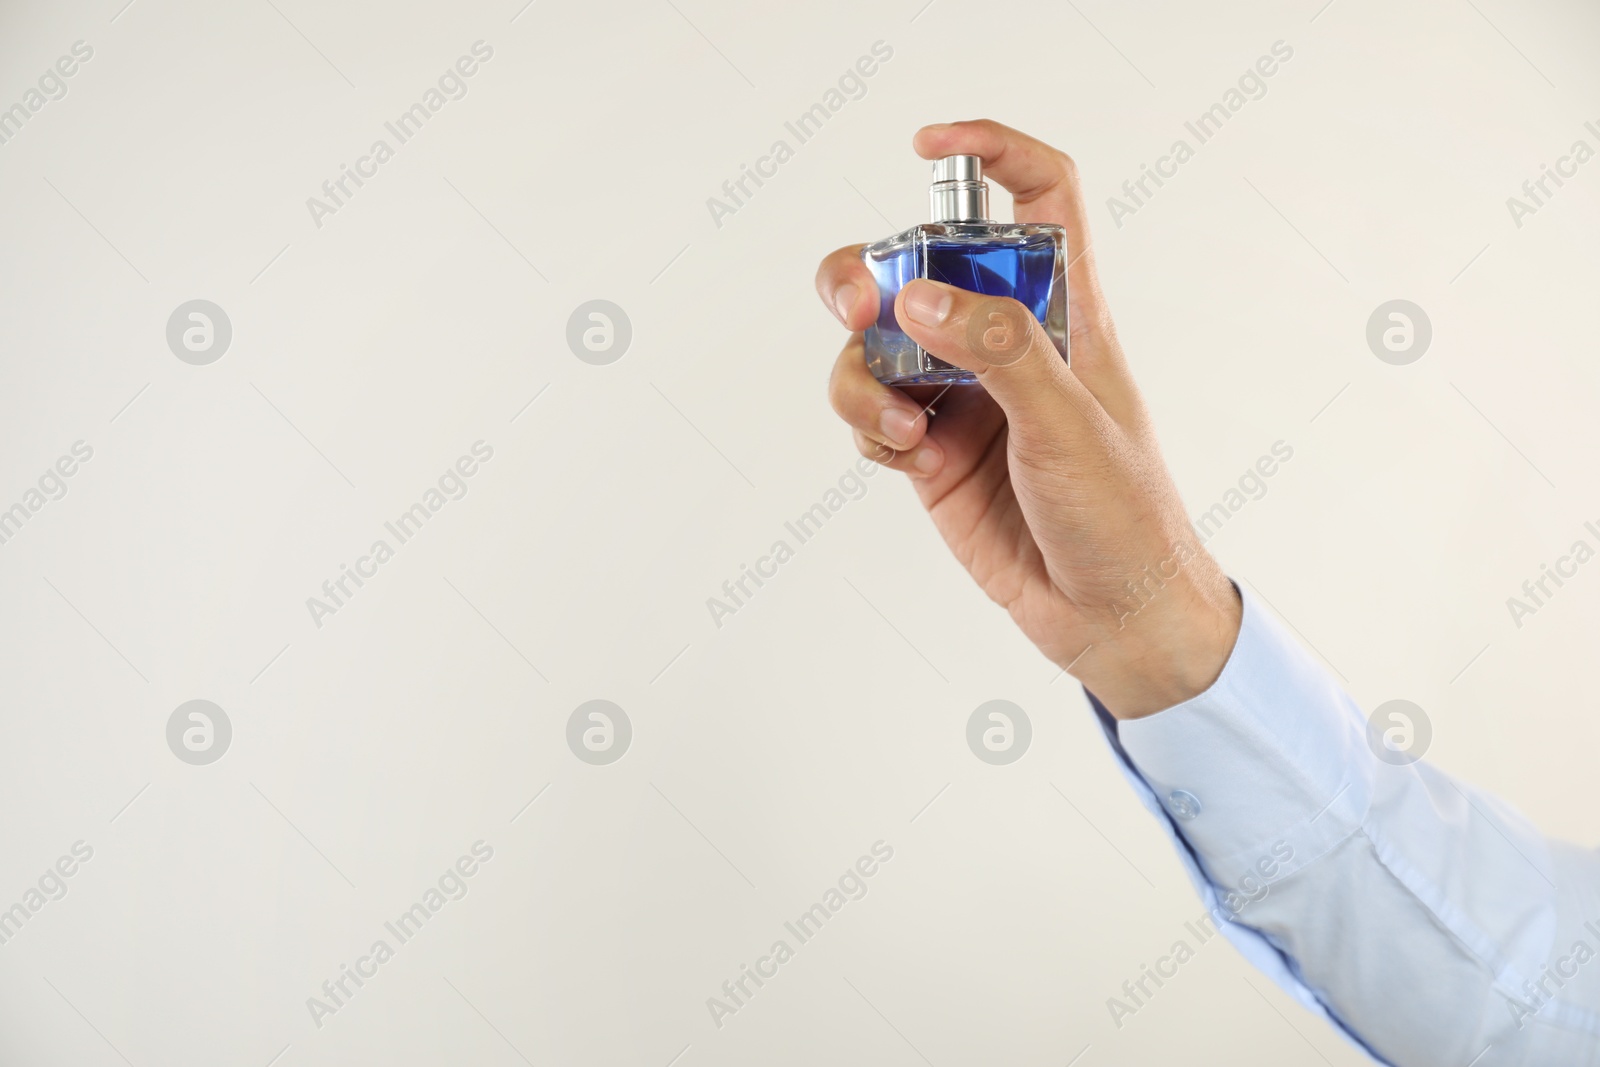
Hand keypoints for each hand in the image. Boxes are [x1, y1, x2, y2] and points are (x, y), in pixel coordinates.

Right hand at [816, 119, 1240, 718]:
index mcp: (1064, 310)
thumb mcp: (1070, 421)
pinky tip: (905, 454)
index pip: (1039, 196)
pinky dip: (868, 425)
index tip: (927, 145)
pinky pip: (870, 411)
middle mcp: (1004, 342)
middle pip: (918, 265)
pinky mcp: (931, 451)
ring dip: (862, 371)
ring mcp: (962, 396)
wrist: (1107, 613)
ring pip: (876, 344)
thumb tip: (917, 297)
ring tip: (898, 424)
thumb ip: (999, 350)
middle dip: (870, 274)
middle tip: (857, 303)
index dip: (991, 151)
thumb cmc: (1123, 512)